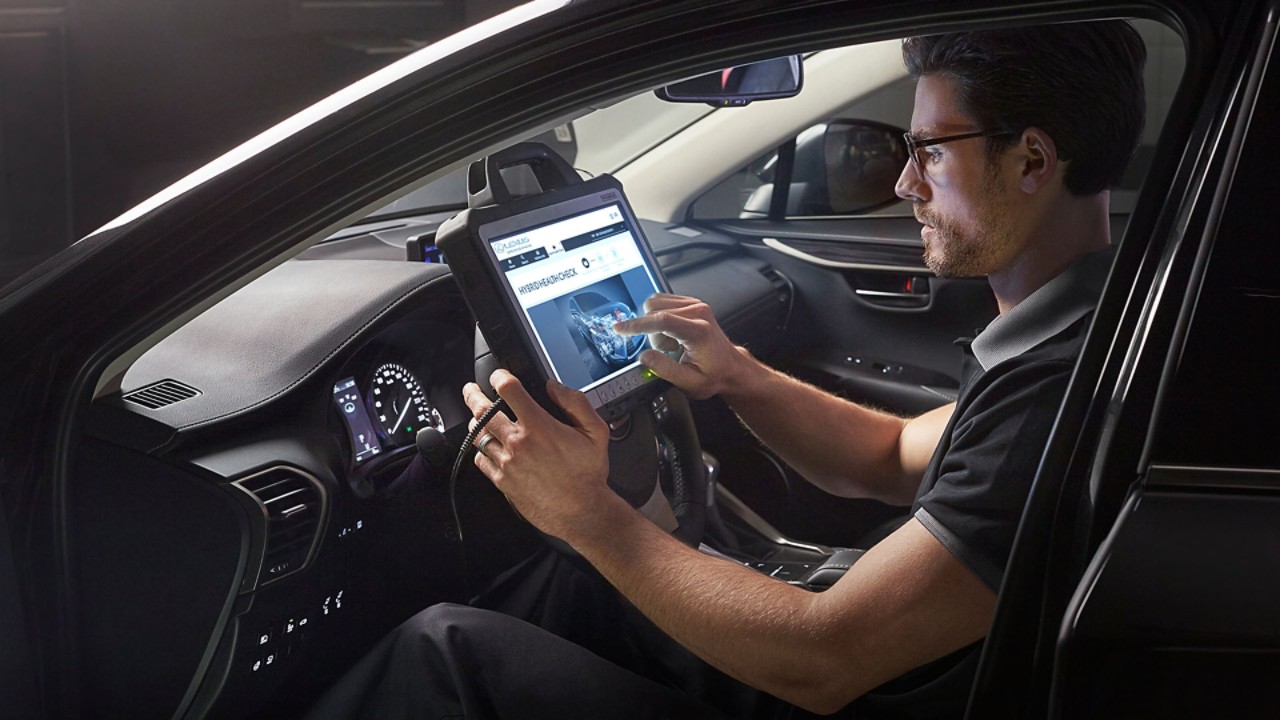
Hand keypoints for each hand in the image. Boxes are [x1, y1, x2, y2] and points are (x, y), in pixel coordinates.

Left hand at [462, 370, 614, 539]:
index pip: (508, 390)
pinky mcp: (502, 482)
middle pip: (483, 410)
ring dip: (475, 422)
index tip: (499, 375)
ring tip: (477, 417)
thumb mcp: (596, 432)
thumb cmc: (588, 475)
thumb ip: (575, 403)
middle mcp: (518, 443)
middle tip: (471, 390)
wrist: (581, 512)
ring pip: (478, 435)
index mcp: (539, 427)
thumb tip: (554, 387)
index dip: (500, 376)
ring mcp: (507, 463)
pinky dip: (481, 451)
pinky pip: (481, 460)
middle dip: (473, 395)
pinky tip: (488, 447)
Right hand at [614, 293, 753, 399]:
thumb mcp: (689, 383)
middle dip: (651, 333)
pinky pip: (662, 302)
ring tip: (671, 343)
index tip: (620, 329)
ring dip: (655, 325)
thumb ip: (664, 370)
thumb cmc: (713, 375)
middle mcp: (698, 312)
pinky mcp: (690, 303)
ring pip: (655, 304)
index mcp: (699, 331)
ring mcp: (695, 305)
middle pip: (654, 311)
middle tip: (668, 351)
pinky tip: (672, 334)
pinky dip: (660, 319)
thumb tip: (644, 357)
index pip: (662, 320)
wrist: (730, 367)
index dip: (637, 324)